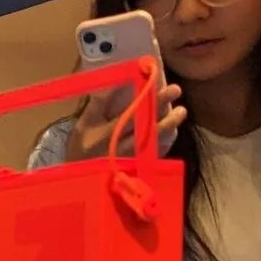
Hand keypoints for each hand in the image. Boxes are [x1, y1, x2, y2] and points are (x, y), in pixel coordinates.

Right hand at [68, 80, 187, 160]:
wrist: (79, 180)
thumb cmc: (80, 150)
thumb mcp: (83, 126)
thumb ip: (97, 106)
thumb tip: (115, 83)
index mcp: (108, 134)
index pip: (131, 112)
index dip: (146, 96)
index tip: (156, 80)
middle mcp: (124, 146)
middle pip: (147, 125)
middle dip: (162, 106)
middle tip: (176, 89)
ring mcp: (133, 159)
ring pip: (154, 140)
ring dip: (169, 124)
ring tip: (181, 110)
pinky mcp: (139, 168)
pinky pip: (154, 154)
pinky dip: (164, 142)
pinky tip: (172, 130)